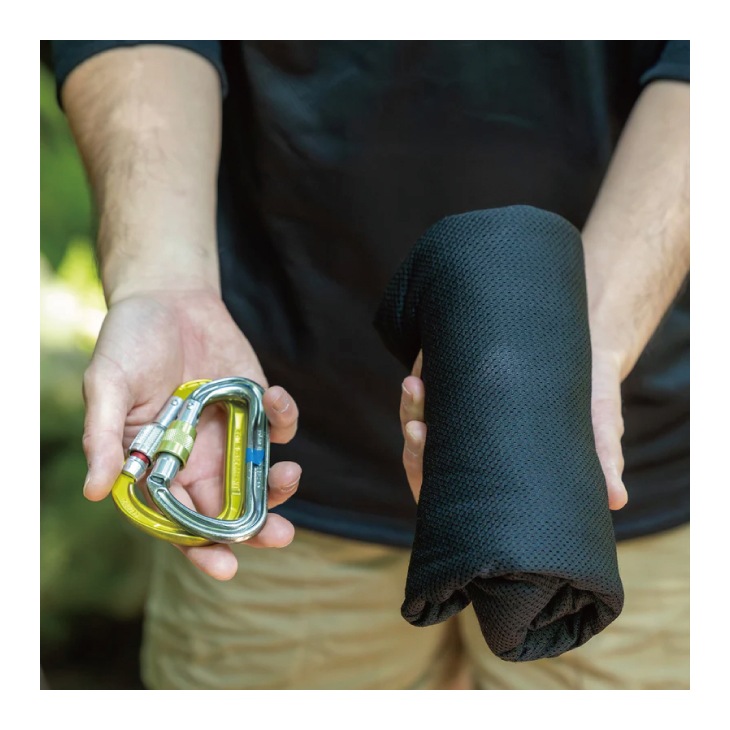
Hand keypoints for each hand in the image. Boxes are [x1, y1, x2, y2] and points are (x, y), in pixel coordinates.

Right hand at [81, 288, 300, 579]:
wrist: (166, 298)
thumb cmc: (128, 342)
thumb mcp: (108, 385)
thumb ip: (104, 437)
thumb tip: (95, 491)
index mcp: (156, 466)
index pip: (178, 521)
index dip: (200, 547)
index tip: (226, 565)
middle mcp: (195, 459)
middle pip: (228, 509)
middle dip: (256, 528)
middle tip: (279, 536)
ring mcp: (229, 434)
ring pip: (259, 476)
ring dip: (279, 485)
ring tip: (289, 475)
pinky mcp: (255, 407)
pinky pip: (277, 426)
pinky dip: (283, 418)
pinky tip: (275, 396)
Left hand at [399, 349, 627, 508]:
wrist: (589, 355)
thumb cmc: (594, 401)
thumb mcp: (599, 425)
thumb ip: (602, 458)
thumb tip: (618, 499)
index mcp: (495, 470)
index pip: (448, 485)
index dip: (429, 470)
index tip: (423, 445)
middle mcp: (476, 446)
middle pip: (427, 452)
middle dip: (415, 437)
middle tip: (415, 426)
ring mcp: (467, 418)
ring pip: (424, 418)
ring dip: (414, 404)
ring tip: (414, 384)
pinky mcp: (468, 390)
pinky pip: (436, 386)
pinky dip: (427, 373)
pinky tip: (422, 363)